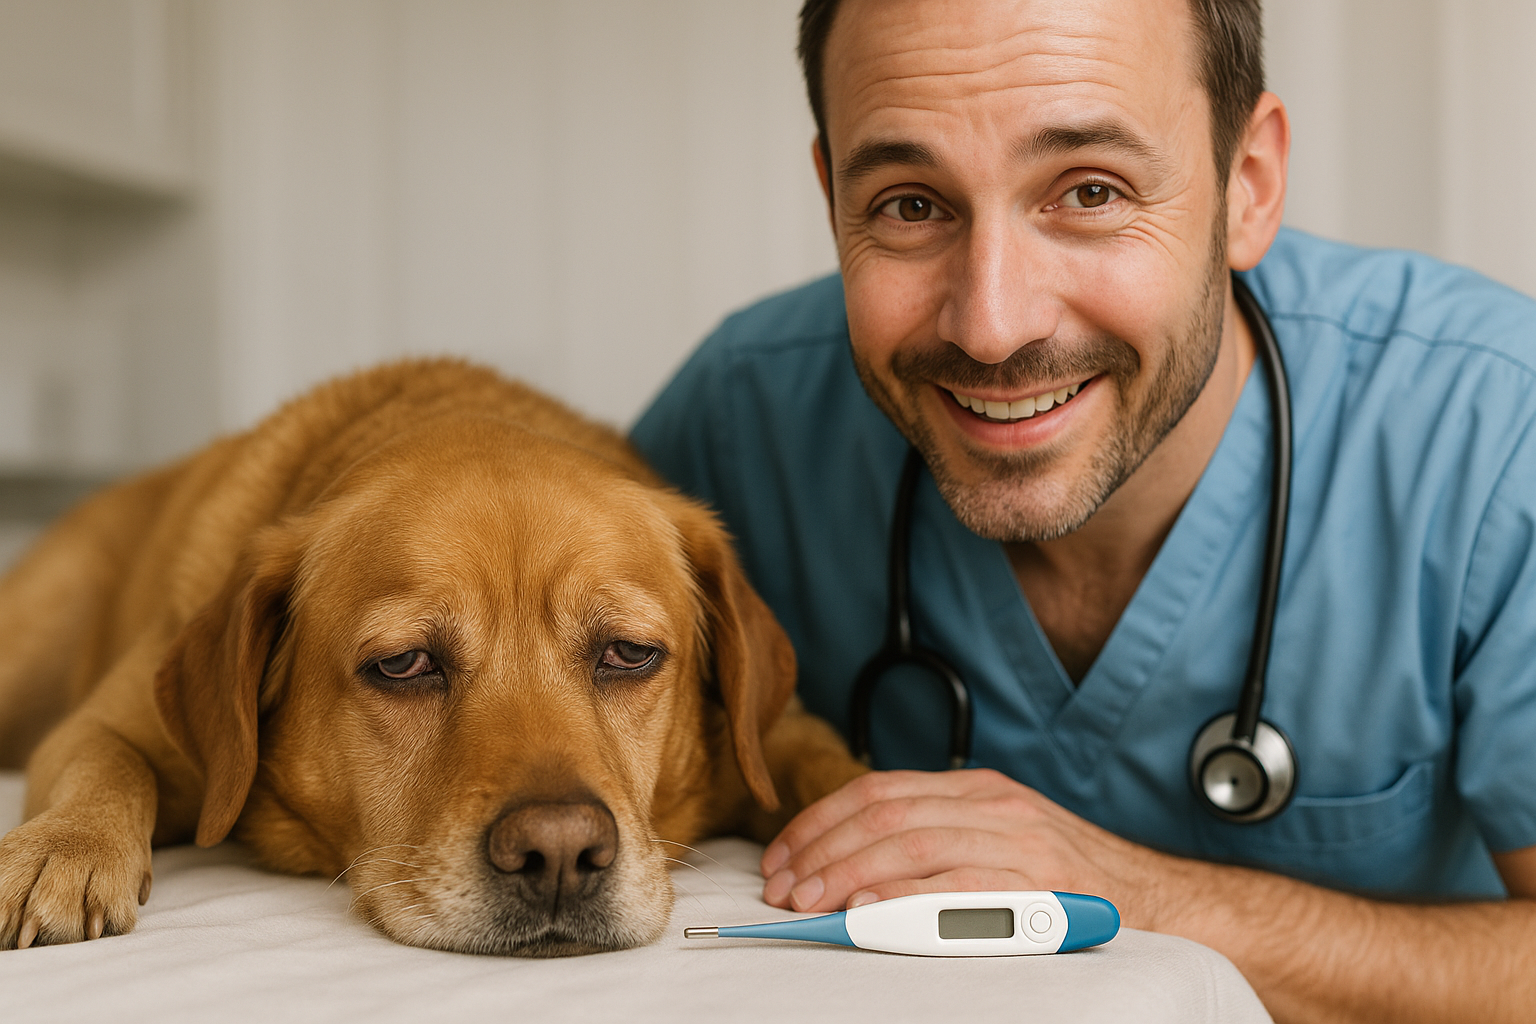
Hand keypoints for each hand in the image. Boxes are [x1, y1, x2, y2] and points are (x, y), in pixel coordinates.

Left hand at [759, 768, 1165, 919]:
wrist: (1160, 901)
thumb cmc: (1066, 878)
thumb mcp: (997, 838)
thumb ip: (936, 838)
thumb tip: (846, 868)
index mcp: (976, 789)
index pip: (877, 790)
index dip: (819, 822)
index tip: (781, 857)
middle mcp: (993, 804)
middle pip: (884, 813)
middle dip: (821, 850)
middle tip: (782, 888)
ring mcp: (1018, 841)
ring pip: (911, 842)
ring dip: (847, 874)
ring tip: (808, 903)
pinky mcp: (1039, 883)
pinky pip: (958, 885)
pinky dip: (906, 896)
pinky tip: (868, 913)